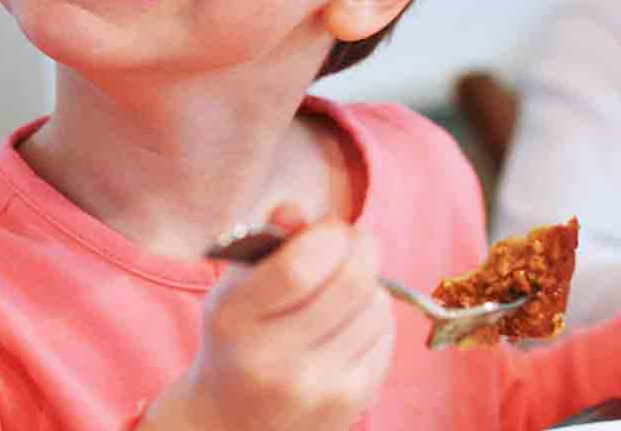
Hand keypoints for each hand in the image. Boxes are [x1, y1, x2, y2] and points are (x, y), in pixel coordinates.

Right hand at [143, 207, 394, 429]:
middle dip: (361, 247)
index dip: (328, 234)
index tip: (328, 227)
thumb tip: (296, 210)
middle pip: (352, 282)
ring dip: (369, 283)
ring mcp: (317, 387)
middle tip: (350, 243)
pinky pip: (386, 337)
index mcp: (235, 320)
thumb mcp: (234, 285)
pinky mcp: (351, 403)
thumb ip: (265, 240)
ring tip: (344, 287)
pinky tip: (349, 320)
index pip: (300, 266)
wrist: (233, 422)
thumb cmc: (237, 337)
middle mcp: (274, 360)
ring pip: (376, 306)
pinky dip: (375, 317)